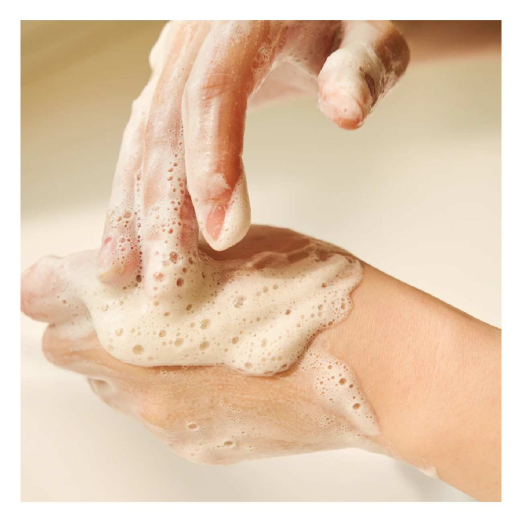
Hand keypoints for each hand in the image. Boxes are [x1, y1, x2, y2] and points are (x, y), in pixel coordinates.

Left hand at [21, 225, 500, 498]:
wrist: (377, 365)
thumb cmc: (313, 298)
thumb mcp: (224, 250)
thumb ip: (147, 261)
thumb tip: (84, 274)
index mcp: (143, 332)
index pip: (55, 317)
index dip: (68, 292)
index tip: (91, 280)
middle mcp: (147, 392)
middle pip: (81, 356)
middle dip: (98, 324)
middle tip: (148, 296)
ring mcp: (177, 426)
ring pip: (120, 384)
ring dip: (136, 354)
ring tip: (197, 326)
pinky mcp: (205, 445)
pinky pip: (161, 409)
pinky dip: (172, 382)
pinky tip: (222, 360)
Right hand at [97, 20, 409, 286]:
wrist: (307, 13)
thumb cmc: (344, 28)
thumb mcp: (369, 39)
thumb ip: (360, 69)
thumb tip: (347, 108)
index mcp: (240, 21)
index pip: (213, 93)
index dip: (212, 164)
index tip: (223, 235)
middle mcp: (193, 40)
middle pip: (165, 127)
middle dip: (163, 209)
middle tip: (164, 279)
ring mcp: (173, 64)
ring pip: (142, 139)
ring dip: (131, 208)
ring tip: (119, 268)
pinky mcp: (167, 88)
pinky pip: (143, 142)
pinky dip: (132, 192)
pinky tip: (127, 232)